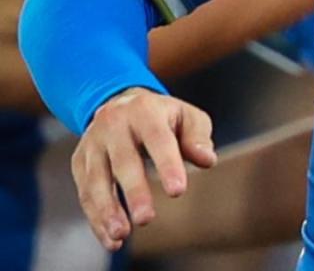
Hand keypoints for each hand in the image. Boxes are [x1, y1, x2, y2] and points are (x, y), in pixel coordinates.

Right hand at [73, 87, 216, 251]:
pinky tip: (111, 239)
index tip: (178, 191)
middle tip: (146, 220)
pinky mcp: (80, 162)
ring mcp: (93, 144)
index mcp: (145, 111)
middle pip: (123, 162)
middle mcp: (114, 126)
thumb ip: (197, 137)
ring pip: (96, 180)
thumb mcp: (186, 117)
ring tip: (121, 235)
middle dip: (134, 192)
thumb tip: (207, 160)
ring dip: (107, 210)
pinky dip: (97, 218)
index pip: (158, 139)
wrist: (119, 102)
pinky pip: (86, 193)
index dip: (167, 165)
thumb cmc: (163, 116)